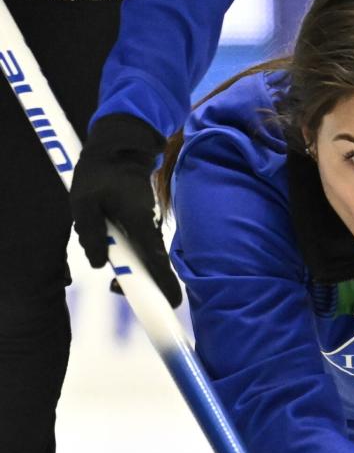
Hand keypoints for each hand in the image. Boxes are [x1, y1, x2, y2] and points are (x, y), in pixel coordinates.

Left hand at [70, 113, 182, 306]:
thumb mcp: (83, 203)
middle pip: (153, 265)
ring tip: (110, 268)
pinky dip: (131, 255)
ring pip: (144, 255)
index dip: (164, 285)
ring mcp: (149, 225)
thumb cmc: (100, 174)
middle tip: (117, 289)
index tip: (171, 304)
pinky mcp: (144, 222)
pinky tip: (113, 248)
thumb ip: (89, 233)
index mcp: (140, 224)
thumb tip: (98, 263)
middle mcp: (150, 227)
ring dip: (131, 266)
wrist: (119, 149)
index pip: (156, 261)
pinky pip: (141, 245)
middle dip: (140, 283)